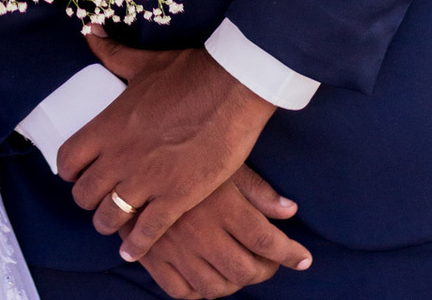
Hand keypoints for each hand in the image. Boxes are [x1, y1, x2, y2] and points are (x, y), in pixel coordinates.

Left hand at [57, 45, 275, 260]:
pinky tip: (132, 251)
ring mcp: (147, 179)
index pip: (69, 159)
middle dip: (88, 200)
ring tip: (113, 226)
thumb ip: (111, 53)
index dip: (70, 170)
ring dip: (109, 224)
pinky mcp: (176, 198)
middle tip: (97, 201)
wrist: (231, 89)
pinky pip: (146, 232)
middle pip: (85, 195)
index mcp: (109, 124)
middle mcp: (120, 156)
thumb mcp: (142, 63)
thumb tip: (90, 32)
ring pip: (110, 217)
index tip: (76, 173)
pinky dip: (136, 245)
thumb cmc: (187, 73)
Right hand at [122, 167, 312, 297]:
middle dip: (263, 271)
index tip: (303, 259)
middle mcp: (200, 232)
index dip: (290, 254)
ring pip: (214, 287)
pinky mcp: (151, 255)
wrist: (128, 147)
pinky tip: (205, 275)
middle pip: (244, 271)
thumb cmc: (184, 148)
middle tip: (267, 261)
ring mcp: (174, 248)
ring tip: (238, 268)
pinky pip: (180, 290)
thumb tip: (290, 211)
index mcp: (222, 206)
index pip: (267, 242)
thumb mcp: (225, 160)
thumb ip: (258, 190)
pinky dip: (196, 291)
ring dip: (232, 284)